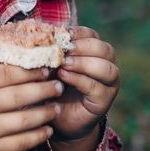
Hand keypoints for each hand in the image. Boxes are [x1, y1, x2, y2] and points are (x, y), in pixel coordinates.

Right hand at [0, 60, 63, 150]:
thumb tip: (16, 56)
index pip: (8, 73)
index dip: (31, 70)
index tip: (47, 68)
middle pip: (21, 95)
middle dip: (45, 89)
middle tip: (59, 85)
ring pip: (25, 119)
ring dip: (46, 112)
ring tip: (56, 107)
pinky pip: (22, 142)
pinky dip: (38, 135)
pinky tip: (47, 129)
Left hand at [53, 26, 119, 140]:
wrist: (58, 117)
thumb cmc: (54, 85)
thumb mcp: (51, 66)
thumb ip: (51, 53)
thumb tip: (41, 37)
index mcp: (95, 53)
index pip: (93, 36)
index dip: (79, 33)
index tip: (63, 34)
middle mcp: (107, 66)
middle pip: (104, 49)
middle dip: (83, 47)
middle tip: (65, 49)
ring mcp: (108, 85)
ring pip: (106, 68)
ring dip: (83, 63)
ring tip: (63, 63)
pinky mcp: (103, 101)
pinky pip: (95, 87)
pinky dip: (79, 79)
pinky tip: (63, 76)